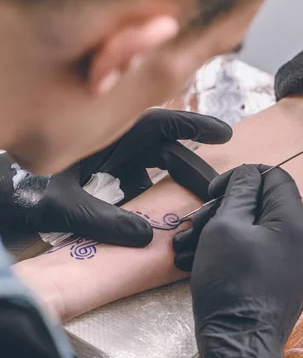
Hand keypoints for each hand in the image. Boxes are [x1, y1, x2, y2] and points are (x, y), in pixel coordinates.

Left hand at [0, 110, 230, 246]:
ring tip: (189, 207)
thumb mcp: (61, 205)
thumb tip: (149, 236)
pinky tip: (149, 217)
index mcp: (99, 132)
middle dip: (188, 166)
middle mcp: (103, 141)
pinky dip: (142, 197)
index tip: (226, 134)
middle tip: (213, 190)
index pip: (156, 121)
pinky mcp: (90, 177)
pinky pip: (126, 183)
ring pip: (145, 166)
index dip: (193, 125)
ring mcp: (97, 159)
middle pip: (158, 147)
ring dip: (167, 184)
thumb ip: (105, 220)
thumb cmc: (12, 191)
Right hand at [174, 164, 302, 357]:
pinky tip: (205, 255)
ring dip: (227, 229)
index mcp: (298, 224)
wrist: (238, 346)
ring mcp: (300, 263)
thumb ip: (240, 192)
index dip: (241, 177)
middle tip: (197, 223)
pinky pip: (264, 250)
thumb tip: (249, 175)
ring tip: (191, 242)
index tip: (213, 192)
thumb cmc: (230, 285)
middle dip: (228, 207)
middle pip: (267, 204)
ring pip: (261, 228)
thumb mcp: (226, 228)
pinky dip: (237, 247)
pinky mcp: (289, 279)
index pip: (274, 178)